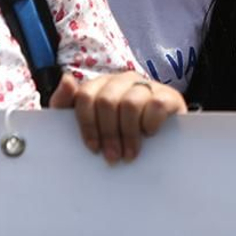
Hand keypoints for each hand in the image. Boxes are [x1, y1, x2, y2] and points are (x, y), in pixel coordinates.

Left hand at [50, 72, 185, 163]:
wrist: (162, 142)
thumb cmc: (118, 132)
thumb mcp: (89, 122)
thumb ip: (67, 103)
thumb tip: (67, 79)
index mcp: (102, 85)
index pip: (85, 96)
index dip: (87, 124)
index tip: (93, 148)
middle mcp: (123, 80)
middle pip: (107, 102)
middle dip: (108, 134)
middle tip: (112, 157)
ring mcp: (147, 86)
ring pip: (130, 104)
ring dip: (128, 134)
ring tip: (129, 154)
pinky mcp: (168, 96)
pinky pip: (156, 105)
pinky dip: (150, 124)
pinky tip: (149, 135)